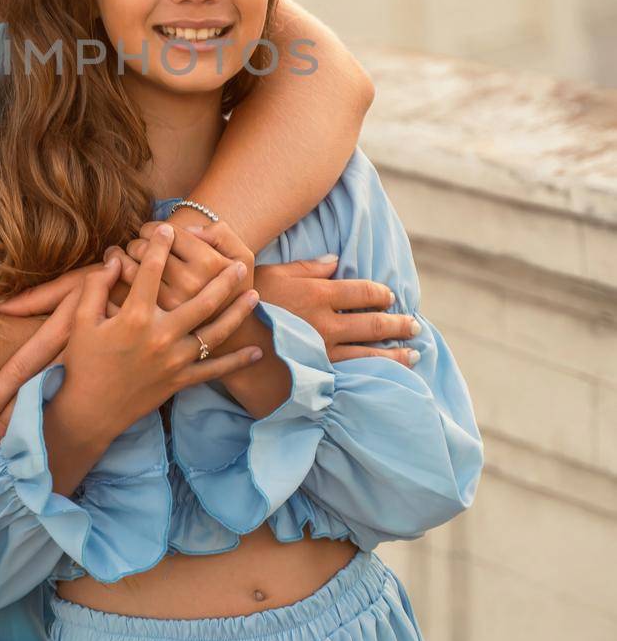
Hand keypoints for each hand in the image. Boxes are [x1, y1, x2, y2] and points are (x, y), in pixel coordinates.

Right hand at [56, 227, 263, 449]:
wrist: (89, 411)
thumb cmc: (83, 363)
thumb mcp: (81, 321)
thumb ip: (96, 286)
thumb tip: (112, 260)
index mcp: (134, 317)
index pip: (151, 271)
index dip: (160, 246)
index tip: (168, 228)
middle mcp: (161, 336)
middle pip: (201, 300)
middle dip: (222, 280)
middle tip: (239, 265)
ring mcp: (175, 360)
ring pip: (215, 332)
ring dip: (237, 313)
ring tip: (254, 295)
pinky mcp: (180, 381)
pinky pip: (214, 370)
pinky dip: (236, 362)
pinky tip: (256, 352)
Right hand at [186, 219, 420, 366]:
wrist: (225, 339)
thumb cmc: (247, 301)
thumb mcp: (275, 273)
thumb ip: (309, 268)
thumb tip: (335, 261)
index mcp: (319, 293)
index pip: (364, 292)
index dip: (382, 294)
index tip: (391, 297)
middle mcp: (327, 323)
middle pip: (375, 324)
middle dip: (399, 325)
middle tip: (415, 326)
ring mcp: (324, 352)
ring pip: (371, 354)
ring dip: (396, 354)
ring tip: (413, 355)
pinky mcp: (316, 375)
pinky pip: (352, 377)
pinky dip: (374, 376)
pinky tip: (387, 379)